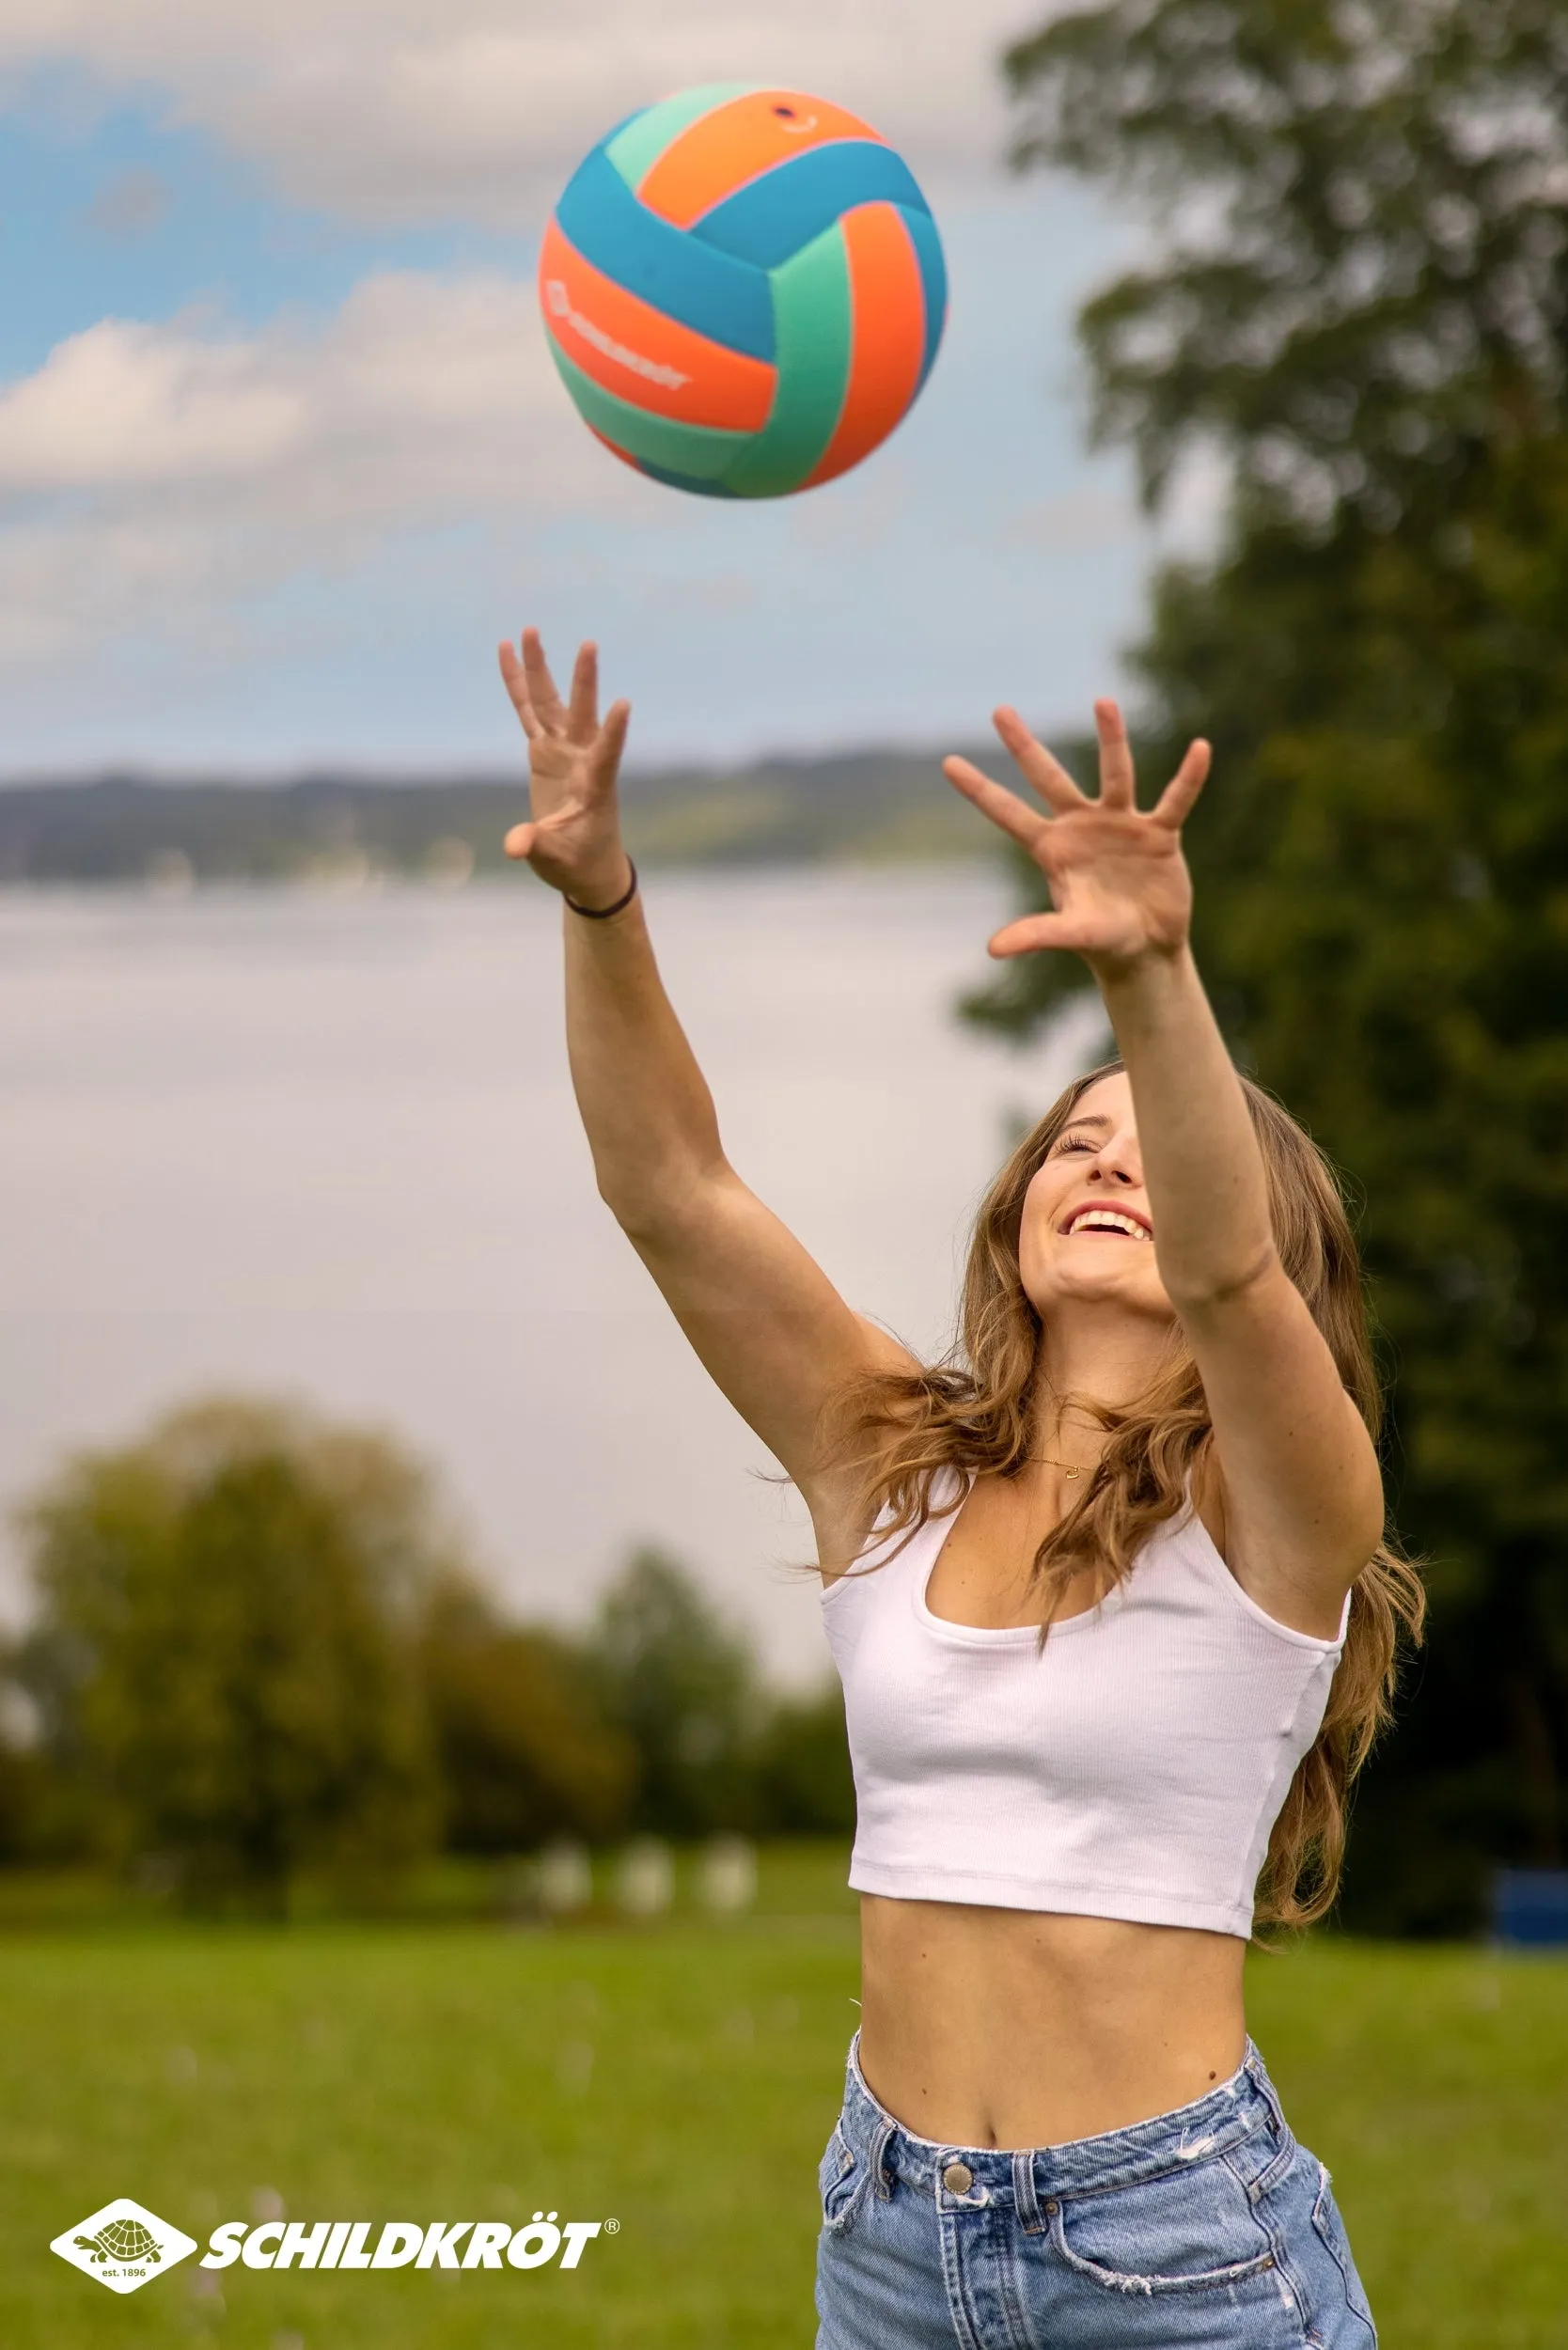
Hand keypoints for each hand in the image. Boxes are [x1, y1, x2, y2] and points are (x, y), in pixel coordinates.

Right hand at [498, 629, 632, 907]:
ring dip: (539, 668)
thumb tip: (515, 845)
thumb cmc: (577, 863)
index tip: (624, 704)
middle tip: (590, 644)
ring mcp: (562, 751)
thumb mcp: (557, 860)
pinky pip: (527, 712)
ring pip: (549, 702)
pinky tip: (506, 652)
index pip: (607, 754)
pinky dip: (516, 685)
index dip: (615, 731)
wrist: (586, 864)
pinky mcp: (544, 752)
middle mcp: (582, 759)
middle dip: (583, 681)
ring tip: (529, 630)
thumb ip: (537, 847)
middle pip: (579, 713)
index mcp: (595, 785)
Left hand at [943, 699, 1209, 971]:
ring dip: (1110, 739)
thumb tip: (993, 949)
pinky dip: (1188, 778)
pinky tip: (1200, 749)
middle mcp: (1081, 827)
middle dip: (1024, 746)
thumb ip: (1035, 934)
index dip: (979, 790)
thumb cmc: (1102, 942)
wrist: (1146, 951)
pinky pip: (1175, 800)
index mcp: (1052, 849)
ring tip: (1103, 701)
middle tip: (999, 711)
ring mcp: (1120, 825)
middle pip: (1048, 777)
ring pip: (1114, 774)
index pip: (1008, 813)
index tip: (946, 762)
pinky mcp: (1158, 834)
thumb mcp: (1070, 934)